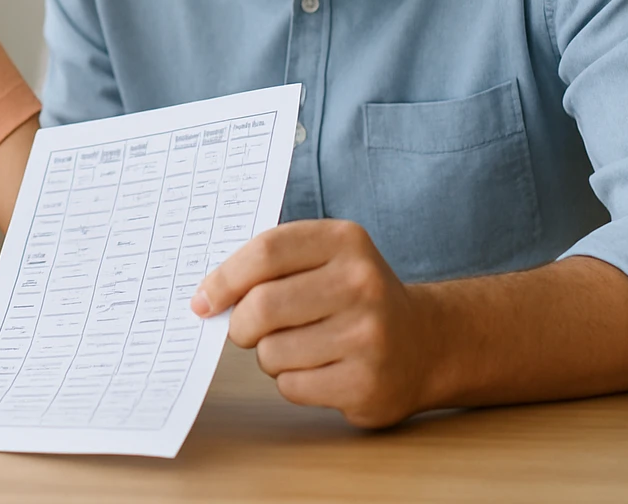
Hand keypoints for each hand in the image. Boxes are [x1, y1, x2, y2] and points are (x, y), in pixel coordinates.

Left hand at [191, 219, 439, 427]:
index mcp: (345, 241)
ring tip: (300, 347)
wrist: (424, 343)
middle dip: (241, 324)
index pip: (266, 252)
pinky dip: (291, 382)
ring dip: (270, 356)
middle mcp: (361, 283)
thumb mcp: (325, 260)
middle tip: (246, 329)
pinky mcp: (366, 382)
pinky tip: (320, 370)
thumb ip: (270, 267)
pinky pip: (291, 386)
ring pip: (272, 352)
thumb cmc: (354, 299)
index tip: (204, 300)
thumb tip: (207, 297)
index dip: (224, 279)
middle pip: (262, 305)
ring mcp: (367, 335)